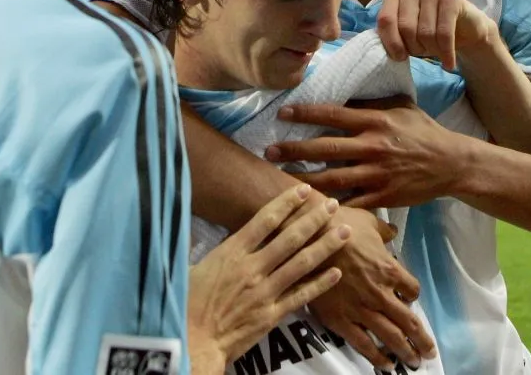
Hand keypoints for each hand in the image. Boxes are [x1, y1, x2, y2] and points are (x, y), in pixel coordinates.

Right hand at [188, 184, 348, 370]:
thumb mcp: (189, 266)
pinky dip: (320, 284)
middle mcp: (252, 267)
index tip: (303, 189)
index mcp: (231, 252)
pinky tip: (336, 272)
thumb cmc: (185, 303)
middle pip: (290, 238)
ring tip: (344, 231)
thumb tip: (192, 222)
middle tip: (332, 204)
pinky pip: (301, 296)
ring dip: (325, 245)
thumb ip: (201, 245)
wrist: (192, 341)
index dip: (287, 202)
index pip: (265, 220)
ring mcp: (265, 291)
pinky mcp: (272, 314)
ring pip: (302, 263)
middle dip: (314, 218)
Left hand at [268, 98, 472, 208]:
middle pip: (326, 149)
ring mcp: (378, 174)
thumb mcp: (399, 107)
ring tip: (280, 180)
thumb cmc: (422, 131)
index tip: (282, 113)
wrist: (452, 163)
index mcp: (375, 121)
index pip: (333, 115)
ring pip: (333, 179)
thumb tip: (338, 95)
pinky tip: (309, 205)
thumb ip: (369, 104)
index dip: (305, 113)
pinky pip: (352, 202)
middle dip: (294, 150)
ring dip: (304, 180)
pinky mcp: (383, 196)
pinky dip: (330, 205)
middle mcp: (374, 147)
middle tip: (268, 151)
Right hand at [306, 206, 434, 369]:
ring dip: (406, 351)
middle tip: (430, 353)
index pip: (412, 289)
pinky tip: (386, 365)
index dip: (412, 295)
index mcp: (389, 270)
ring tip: (414, 362)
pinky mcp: (341, 320)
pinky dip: (377, 356)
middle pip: (409, 321)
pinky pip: (363, 343)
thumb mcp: (368, 221)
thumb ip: (383, 230)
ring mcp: (361, 309)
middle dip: (422, 339)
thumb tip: (392, 231)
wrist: (309, 238)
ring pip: (390, 337)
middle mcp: (380, 294)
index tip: (409, 298)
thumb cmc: (339, 225)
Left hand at [377, 0, 496, 69]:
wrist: (465, 30)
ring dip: (432, 49)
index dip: (391, 42)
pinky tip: (449, 62)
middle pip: (405, 27)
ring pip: (425, 32)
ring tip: (437, 52)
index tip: (399, 57)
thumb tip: (385, 51)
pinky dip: (447, 52)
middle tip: (423, 53)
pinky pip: (444, 33)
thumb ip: (393, 36)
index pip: (385, 19)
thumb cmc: (430, 32)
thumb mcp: (407, 36)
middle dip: (414, 47)